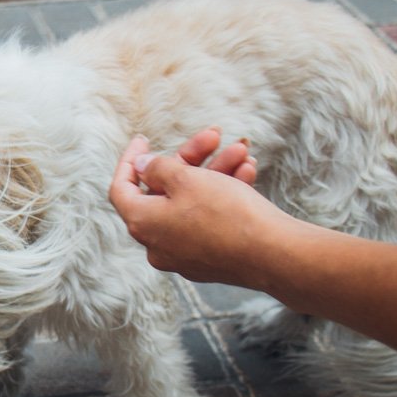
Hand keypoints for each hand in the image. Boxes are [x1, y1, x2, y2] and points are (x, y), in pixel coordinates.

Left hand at [109, 128, 290, 286]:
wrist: (273, 255)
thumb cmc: (226, 213)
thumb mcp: (186, 179)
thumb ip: (157, 169)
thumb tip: (140, 167)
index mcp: (143, 224)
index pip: (122, 189)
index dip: (130, 161)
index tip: (143, 139)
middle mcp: (158, 244)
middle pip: (164, 191)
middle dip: (192, 159)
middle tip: (215, 136)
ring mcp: (184, 255)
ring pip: (193, 202)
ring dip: (216, 173)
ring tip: (243, 152)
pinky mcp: (210, 260)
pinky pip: (209, 220)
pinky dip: (224, 195)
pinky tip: (248, 173)